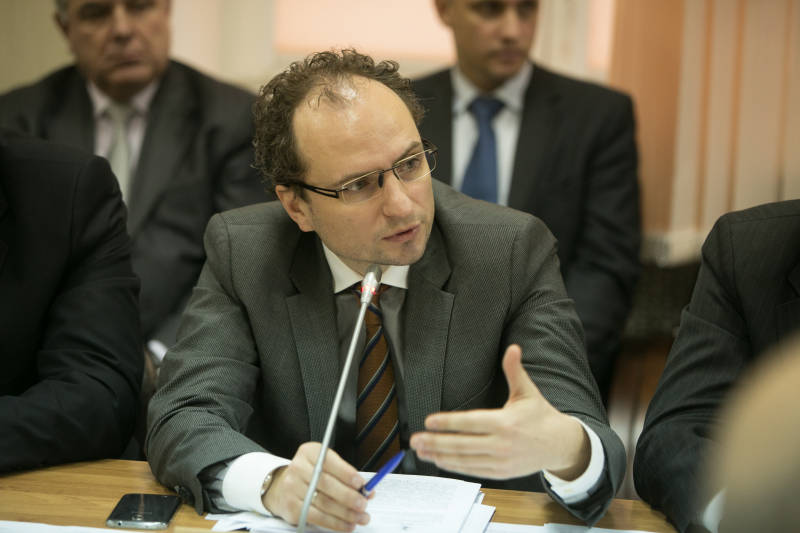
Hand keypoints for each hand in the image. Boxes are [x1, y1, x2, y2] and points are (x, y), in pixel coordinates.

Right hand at [263, 442, 369, 531]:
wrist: (282, 487)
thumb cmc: (311, 475)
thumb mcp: (326, 466)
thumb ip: (346, 475)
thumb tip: (368, 491)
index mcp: (309, 452)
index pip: (329, 462)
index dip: (346, 474)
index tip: (361, 484)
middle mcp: (298, 468)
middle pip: (327, 484)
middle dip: (349, 497)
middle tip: (363, 505)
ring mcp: (292, 488)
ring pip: (324, 503)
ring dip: (346, 513)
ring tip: (361, 518)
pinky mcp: (291, 507)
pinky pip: (317, 517)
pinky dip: (335, 523)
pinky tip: (347, 525)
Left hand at [409, 344, 589, 479]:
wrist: (559, 444)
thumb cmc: (540, 415)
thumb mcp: (528, 391)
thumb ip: (515, 370)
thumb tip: (513, 348)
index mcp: (506, 422)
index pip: (471, 423)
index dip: (448, 422)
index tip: (428, 422)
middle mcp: (502, 444)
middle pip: (463, 444)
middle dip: (436, 443)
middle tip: (415, 440)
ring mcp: (501, 461)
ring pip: (465, 460)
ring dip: (440, 456)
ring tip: (421, 450)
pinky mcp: (501, 473)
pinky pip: (473, 471)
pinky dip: (454, 467)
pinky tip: (439, 461)